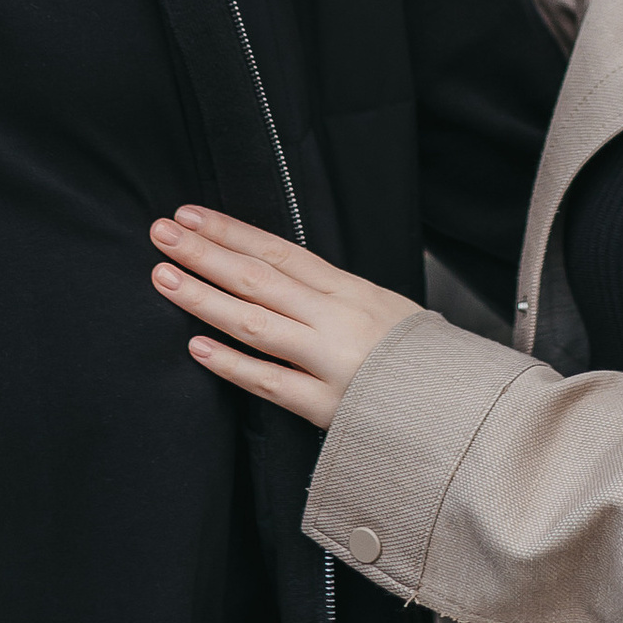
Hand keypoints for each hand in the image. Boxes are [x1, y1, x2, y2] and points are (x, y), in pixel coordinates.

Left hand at [150, 211, 418, 428]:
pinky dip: (232, 364)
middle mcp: (336, 318)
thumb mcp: (380, 306)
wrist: (459, 407)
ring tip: (165, 278)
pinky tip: (197, 347)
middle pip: (259, 278)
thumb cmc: (417, 358)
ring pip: (256, 323)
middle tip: (162, 233)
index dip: (231, 231)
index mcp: (348, 289)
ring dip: (205, 299)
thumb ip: (329, 294)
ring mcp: (330, 360)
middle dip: (205, 253)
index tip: (191, 216)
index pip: (279, 251)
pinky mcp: (327, 405)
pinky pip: (271, 382)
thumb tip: (273, 272)